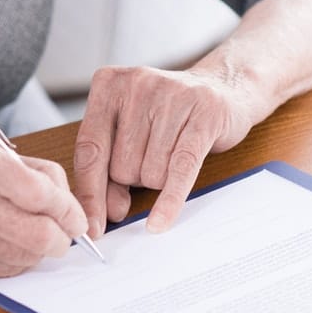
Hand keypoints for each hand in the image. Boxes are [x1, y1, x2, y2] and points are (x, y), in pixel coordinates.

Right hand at [0, 133, 83, 277]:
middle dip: (63, 237)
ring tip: (35, 235)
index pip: (41, 193)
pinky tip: (9, 244)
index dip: (69, 209)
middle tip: (66, 232)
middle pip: (39, 234)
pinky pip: (2, 269)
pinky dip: (16, 260)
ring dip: (41, 251)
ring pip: (25, 257)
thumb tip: (67, 201)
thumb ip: (27, 169)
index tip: (76, 215)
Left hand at [74, 63, 262, 235]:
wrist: (223, 87)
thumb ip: (110, 170)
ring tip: (172, 153)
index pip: (89, 150)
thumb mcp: (130, 133)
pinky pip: (181, 168)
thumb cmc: (168, 115)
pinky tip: (160, 222)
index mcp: (109, 84)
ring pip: (151, 172)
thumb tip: (108, 212)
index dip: (89, 194)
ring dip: (160, 179)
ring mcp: (172, 95)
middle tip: (154, 159)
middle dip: (136, 179)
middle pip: (121, 166)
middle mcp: (137, 84)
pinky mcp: (205, 113)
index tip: (90, 228)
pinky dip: (170, 200)